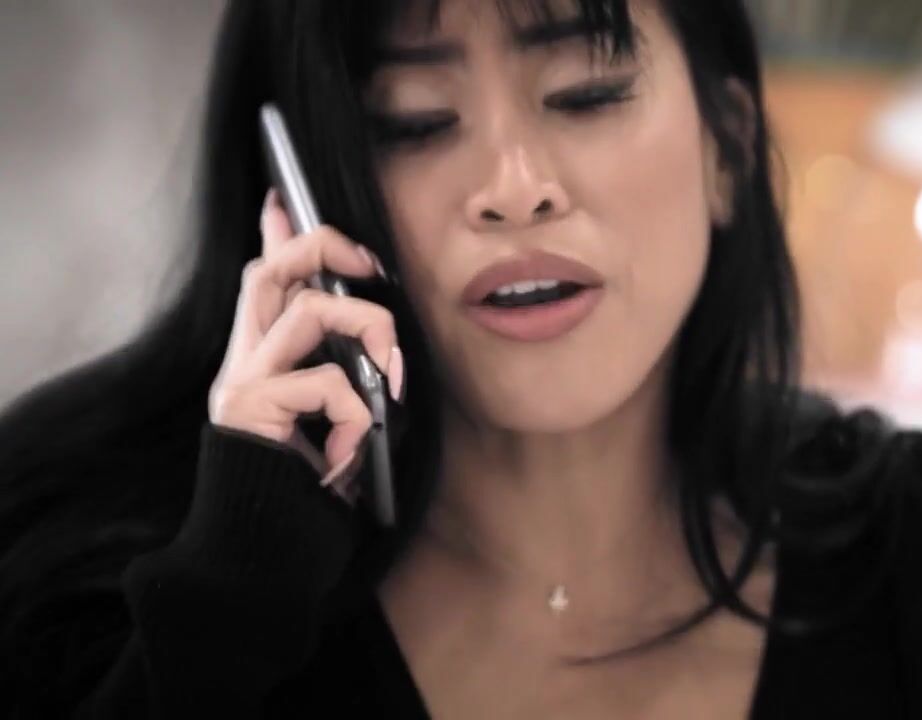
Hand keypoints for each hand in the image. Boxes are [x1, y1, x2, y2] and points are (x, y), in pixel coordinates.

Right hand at [207, 189, 402, 503]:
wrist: (263, 558)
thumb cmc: (307, 496)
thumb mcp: (331, 426)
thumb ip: (340, 382)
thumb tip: (377, 351)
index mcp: (261, 363)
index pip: (261, 281)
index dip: (275, 237)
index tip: (283, 201)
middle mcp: (242, 365)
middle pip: (267, 271)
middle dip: (319, 248)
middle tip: (366, 262)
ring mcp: (240, 384)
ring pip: (307, 312)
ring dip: (367, 333)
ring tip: (388, 380)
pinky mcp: (248, 410)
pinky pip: (326, 384)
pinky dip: (355, 418)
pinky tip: (346, 459)